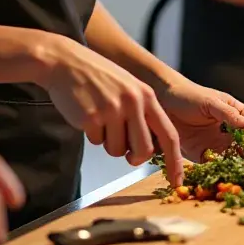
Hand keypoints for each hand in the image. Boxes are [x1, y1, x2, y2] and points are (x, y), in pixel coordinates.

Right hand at [40, 38, 184, 186]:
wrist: (66, 62)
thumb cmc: (99, 77)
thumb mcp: (130, 88)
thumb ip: (143, 113)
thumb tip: (151, 148)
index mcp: (147, 96)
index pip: (169, 135)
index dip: (175, 161)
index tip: (177, 182)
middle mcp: (133, 103)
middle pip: (144, 151)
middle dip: (135, 158)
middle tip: (126, 152)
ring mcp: (112, 110)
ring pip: (118, 151)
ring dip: (109, 142)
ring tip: (101, 118)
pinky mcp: (91, 117)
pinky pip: (97, 142)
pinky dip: (92, 135)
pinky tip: (87, 114)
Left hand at [155, 77, 243, 162]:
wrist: (163, 102)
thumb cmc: (188, 95)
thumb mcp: (209, 102)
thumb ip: (227, 113)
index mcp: (235, 112)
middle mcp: (230, 129)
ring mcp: (218, 142)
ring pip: (233, 156)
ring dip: (233, 164)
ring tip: (230, 170)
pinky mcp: (204, 153)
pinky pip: (214, 164)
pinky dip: (216, 169)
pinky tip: (214, 172)